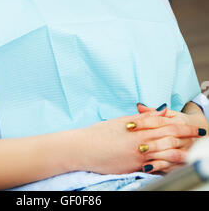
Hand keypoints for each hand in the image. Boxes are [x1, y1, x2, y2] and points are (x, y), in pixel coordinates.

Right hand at [77, 108, 201, 175]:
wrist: (84, 149)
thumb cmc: (100, 133)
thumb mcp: (122, 121)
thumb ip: (143, 118)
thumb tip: (161, 112)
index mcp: (138, 130)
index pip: (166, 126)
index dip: (182, 126)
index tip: (193, 126)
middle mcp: (141, 144)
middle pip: (170, 139)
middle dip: (186, 138)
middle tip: (199, 136)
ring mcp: (138, 158)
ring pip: (166, 155)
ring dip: (182, 153)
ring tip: (192, 152)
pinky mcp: (134, 169)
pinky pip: (156, 168)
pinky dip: (167, 166)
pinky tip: (175, 165)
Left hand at [135, 102, 208, 174]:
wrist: (195, 136)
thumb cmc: (176, 124)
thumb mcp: (168, 115)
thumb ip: (152, 112)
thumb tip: (139, 106)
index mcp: (178, 121)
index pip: (158, 121)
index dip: (143, 123)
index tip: (130, 125)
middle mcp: (184, 136)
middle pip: (167, 137)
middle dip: (151, 140)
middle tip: (136, 142)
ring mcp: (185, 149)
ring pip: (171, 153)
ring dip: (156, 153)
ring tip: (141, 152)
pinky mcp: (182, 162)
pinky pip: (171, 166)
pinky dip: (159, 166)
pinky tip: (147, 166)